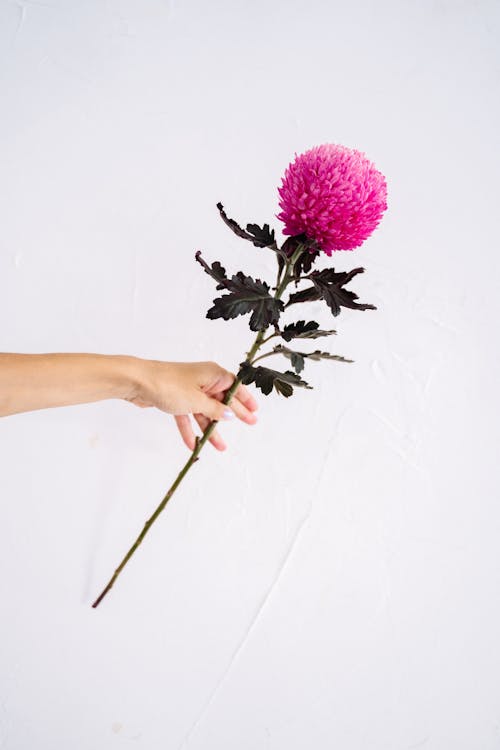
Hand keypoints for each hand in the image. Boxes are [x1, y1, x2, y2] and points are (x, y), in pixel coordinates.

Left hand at [126, 359, 257, 450]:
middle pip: (221, 401)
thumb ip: (215, 410)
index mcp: (213, 374)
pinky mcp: (175, 399)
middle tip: (249, 425)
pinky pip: (187, 416)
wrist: (138, 382)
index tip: (255, 411)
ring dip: (210, 429)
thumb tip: (230, 414)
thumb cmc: (169, 384)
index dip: (245, 399)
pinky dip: (190, 429)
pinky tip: (193, 445)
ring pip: (204, 412)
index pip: (235, 387)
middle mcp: (202, 381)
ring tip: (221, 447)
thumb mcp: (197, 401)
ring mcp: (188, 390)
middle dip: (232, 415)